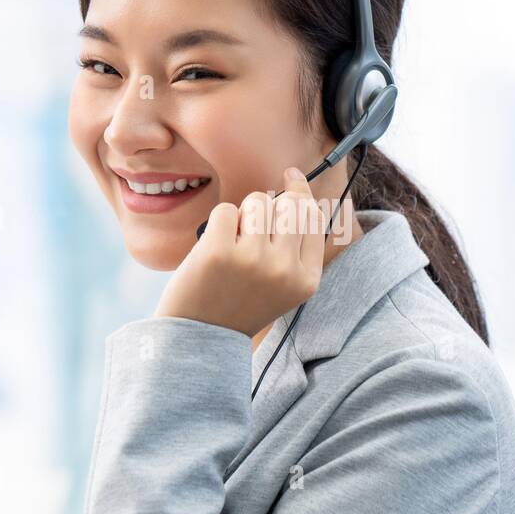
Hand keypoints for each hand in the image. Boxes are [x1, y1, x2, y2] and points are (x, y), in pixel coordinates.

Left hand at [154, 167, 327, 337]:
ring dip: (243, 214)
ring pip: (258, 202)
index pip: (313, 218)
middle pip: (288, 205)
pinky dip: (219, 224)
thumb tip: (297, 188)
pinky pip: (226, 210)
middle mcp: (284, 271)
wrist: (201, 337)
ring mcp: (252, 261)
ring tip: (233, 242)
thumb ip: (297, 246)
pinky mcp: (219, 252)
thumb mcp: (283, 286)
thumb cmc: (241, 303)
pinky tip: (215, 248)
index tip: (292, 176)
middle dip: (268, 206)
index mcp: (306, 280)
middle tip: (250, 229)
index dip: (302, 191)